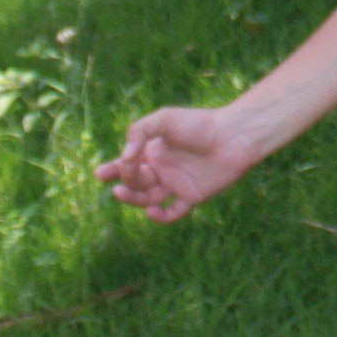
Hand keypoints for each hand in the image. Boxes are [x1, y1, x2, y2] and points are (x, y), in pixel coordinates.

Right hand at [94, 106, 258, 222]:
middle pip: (135, 182)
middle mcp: (163, 167)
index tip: (102, 173)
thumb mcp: (164, 119)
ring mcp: (177, 183)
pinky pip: (173, 212)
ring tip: (121, 192)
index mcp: (155, 149)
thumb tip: (124, 157)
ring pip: (148, 198)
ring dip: (133, 198)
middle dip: (124, 182)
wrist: (234, 136)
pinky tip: (151, 211)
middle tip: (120, 179)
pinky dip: (160, 216)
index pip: (127, 164)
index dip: (112, 170)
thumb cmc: (200, 124)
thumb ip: (139, 132)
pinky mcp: (192, 196)